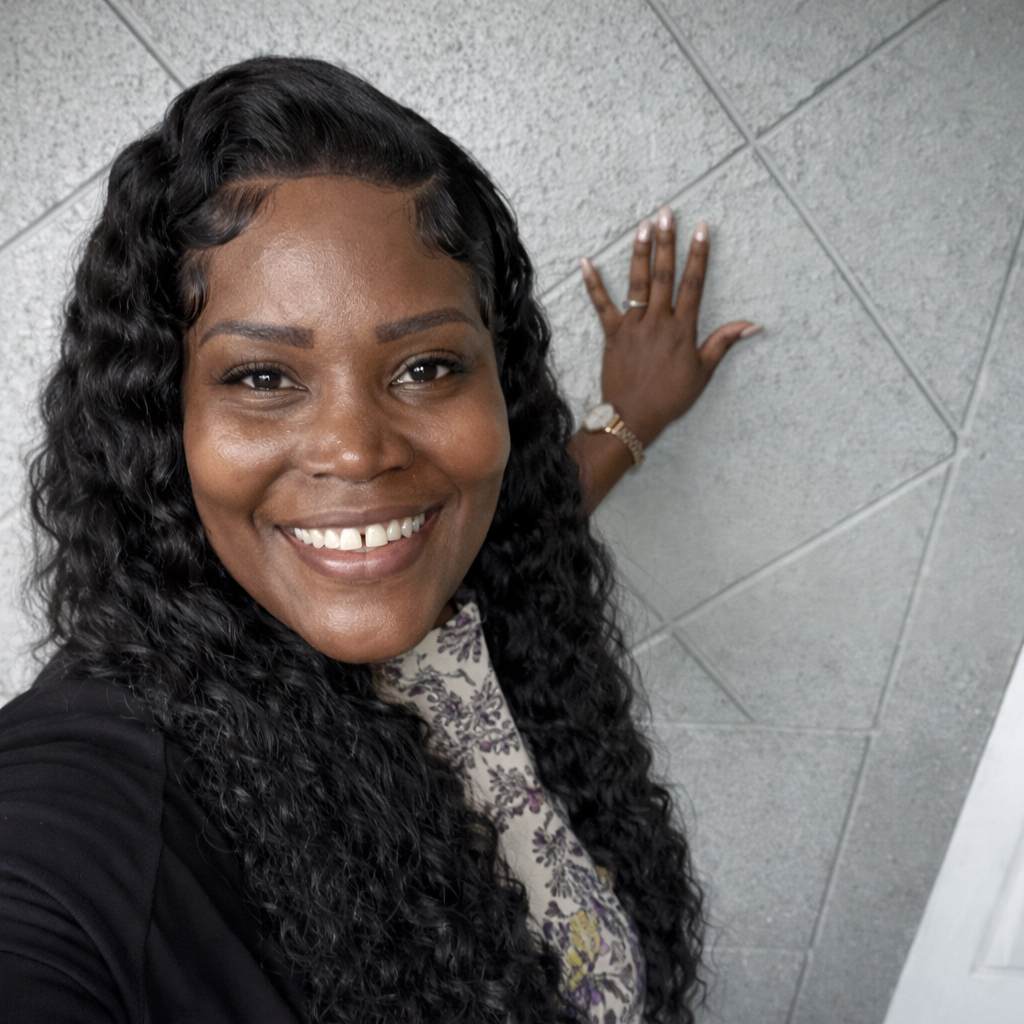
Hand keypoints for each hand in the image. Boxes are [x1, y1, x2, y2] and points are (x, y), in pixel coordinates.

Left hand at [580, 206, 761, 446]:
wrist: (633, 416)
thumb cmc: (670, 397)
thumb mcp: (703, 371)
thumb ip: (723, 342)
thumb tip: (753, 324)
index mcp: (682, 329)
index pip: (694, 284)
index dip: (699, 255)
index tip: (702, 229)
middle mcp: (658, 321)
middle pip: (663, 274)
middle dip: (666, 242)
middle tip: (667, 213)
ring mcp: (633, 326)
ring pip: (637, 283)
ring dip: (639, 253)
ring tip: (642, 226)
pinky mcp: (612, 334)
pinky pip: (601, 305)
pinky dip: (593, 283)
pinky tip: (586, 262)